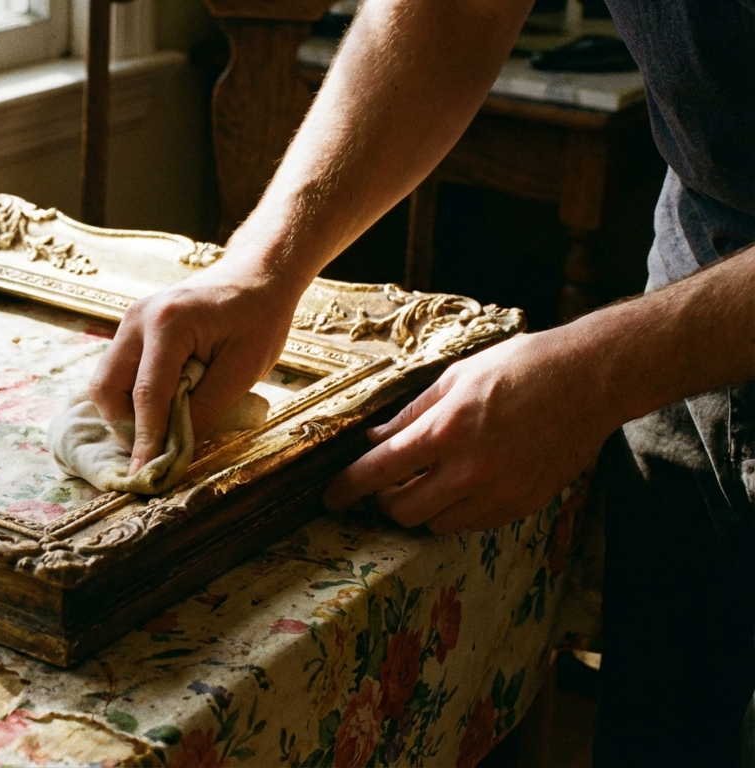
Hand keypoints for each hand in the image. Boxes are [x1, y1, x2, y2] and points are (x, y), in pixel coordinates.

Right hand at [88, 258, 300, 471]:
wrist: (256, 276)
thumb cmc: (259, 318)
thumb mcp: (244, 368)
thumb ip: (207, 408)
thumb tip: (175, 450)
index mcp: (168, 323)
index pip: (146, 394)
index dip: (145, 439)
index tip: (145, 474)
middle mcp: (138, 319)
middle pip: (107, 388)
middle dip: (127, 424)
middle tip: (160, 446)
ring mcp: (130, 321)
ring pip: (106, 382)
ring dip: (128, 411)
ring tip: (167, 422)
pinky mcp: (132, 329)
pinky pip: (118, 371)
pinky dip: (133, 396)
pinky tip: (165, 404)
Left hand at [322, 329, 619, 532]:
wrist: (591, 379)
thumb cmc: (522, 367)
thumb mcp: (456, 378)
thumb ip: (412, 414)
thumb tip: (376, 439)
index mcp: (446, 431)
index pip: (378, 472)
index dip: (346, 489)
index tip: (331, 498)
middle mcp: (471, 469)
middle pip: (402, 511)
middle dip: (384, 501)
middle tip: (387, 483)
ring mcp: (500, 492)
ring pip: (436, 524)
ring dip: (422, 508)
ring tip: (429, 481)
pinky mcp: (524, 504)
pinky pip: (473, 524)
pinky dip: (458, 511)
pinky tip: (463, 484)